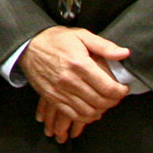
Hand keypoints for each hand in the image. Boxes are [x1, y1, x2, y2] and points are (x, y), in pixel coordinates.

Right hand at [19, 26, 129, 141]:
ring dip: (101, 110)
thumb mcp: (81, 35)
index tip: (123, 88)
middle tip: (116, 96)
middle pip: (100, 101)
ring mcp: (59, 91)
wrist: (28, 46)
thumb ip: (104, 46)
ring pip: (88, 111)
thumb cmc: (55, 40)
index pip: (108, 87)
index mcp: (80, 64)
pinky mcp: (51, 98)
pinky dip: (85, 117)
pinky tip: (90, 110)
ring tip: (104, 103)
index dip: (121, 91)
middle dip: (113, 101)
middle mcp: (69, 80)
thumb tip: (124, 53)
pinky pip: (72, 115)